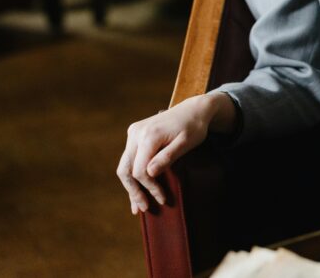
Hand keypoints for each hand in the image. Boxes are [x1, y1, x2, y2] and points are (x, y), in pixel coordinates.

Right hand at [116, 92, 232, 214]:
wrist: (194, 109)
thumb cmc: (194, 127)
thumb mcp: (186, 143)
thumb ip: (168, 157)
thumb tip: (149, 174)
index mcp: (149, 135)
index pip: (140, 170)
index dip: (149, 188)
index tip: (163, 198)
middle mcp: (137, 133)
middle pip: (126, 169)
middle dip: (134, 191)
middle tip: (144, 209)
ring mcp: (134, 132)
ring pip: (125, 165)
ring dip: (131, 186)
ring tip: (137, 207)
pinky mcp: (136, 134)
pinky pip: (130, 158)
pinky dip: (133, 175)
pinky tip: (136, 190)